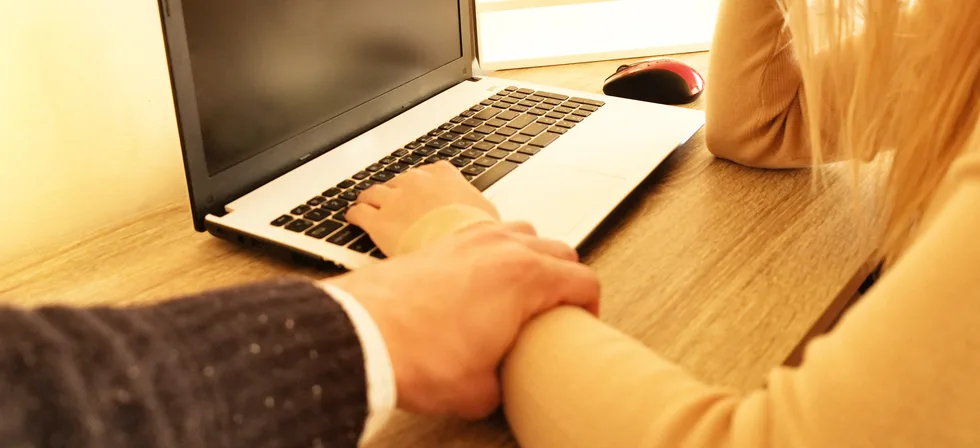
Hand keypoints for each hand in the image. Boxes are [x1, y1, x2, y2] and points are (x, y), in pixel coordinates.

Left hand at [325, 222, 599, 419]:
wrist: (361, 332)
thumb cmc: (416, 354)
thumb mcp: (479, 390)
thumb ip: (504, 384)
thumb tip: (500, 385)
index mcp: (525, 278)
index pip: (584, 280)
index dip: (591, 307)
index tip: (581, 323)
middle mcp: (502, 248)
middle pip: (559, 251)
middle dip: (567, 279)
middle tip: (558, 308)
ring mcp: (470, 240)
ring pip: (523, 233)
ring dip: (533, 256)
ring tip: (524, 288)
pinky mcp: (442, 242)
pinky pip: (485, 235)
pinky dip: (496, 251)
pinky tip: (483, 279)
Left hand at [347, 161, 498, 254]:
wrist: (458, 247)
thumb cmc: (475, 231)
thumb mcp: (485, 210)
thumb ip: (474, 203)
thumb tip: (479, 212)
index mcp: (442, 174)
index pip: (426, 172)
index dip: (420, 185)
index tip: (419, 192)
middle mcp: (415, 181)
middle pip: (397, 182)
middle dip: (395, 193)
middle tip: (394, 204)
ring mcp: (394, 199)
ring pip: (373, 193)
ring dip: (370, 200)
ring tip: (366, 205)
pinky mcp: (378, 220)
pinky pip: (359, 212)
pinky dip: (354, 215)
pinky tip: (353, 218)